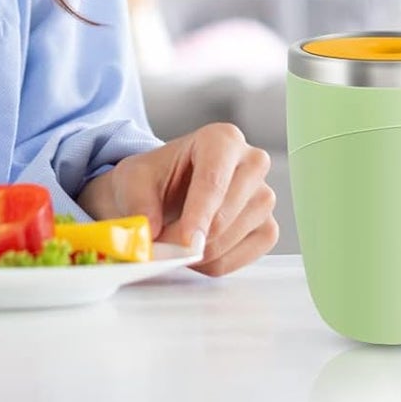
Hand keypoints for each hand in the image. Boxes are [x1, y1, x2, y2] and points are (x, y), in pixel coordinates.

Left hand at [77, 123, 277, 276]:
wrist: (165, 190)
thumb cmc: (154, 178)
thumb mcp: (132, 180)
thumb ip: (139, 204)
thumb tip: (151, 232)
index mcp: (221, 139)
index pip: (214, 179)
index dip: (199, 214)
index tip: (185, 242)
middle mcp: (251, 162)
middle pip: (228, 212)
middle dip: (194, 237)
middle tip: (165, 245)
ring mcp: (264, 195)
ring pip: (236, 236)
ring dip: (202, 251)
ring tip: (177, 243)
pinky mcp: (268, 225)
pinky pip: (247, 255)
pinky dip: (218, 262)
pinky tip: (199, 252)